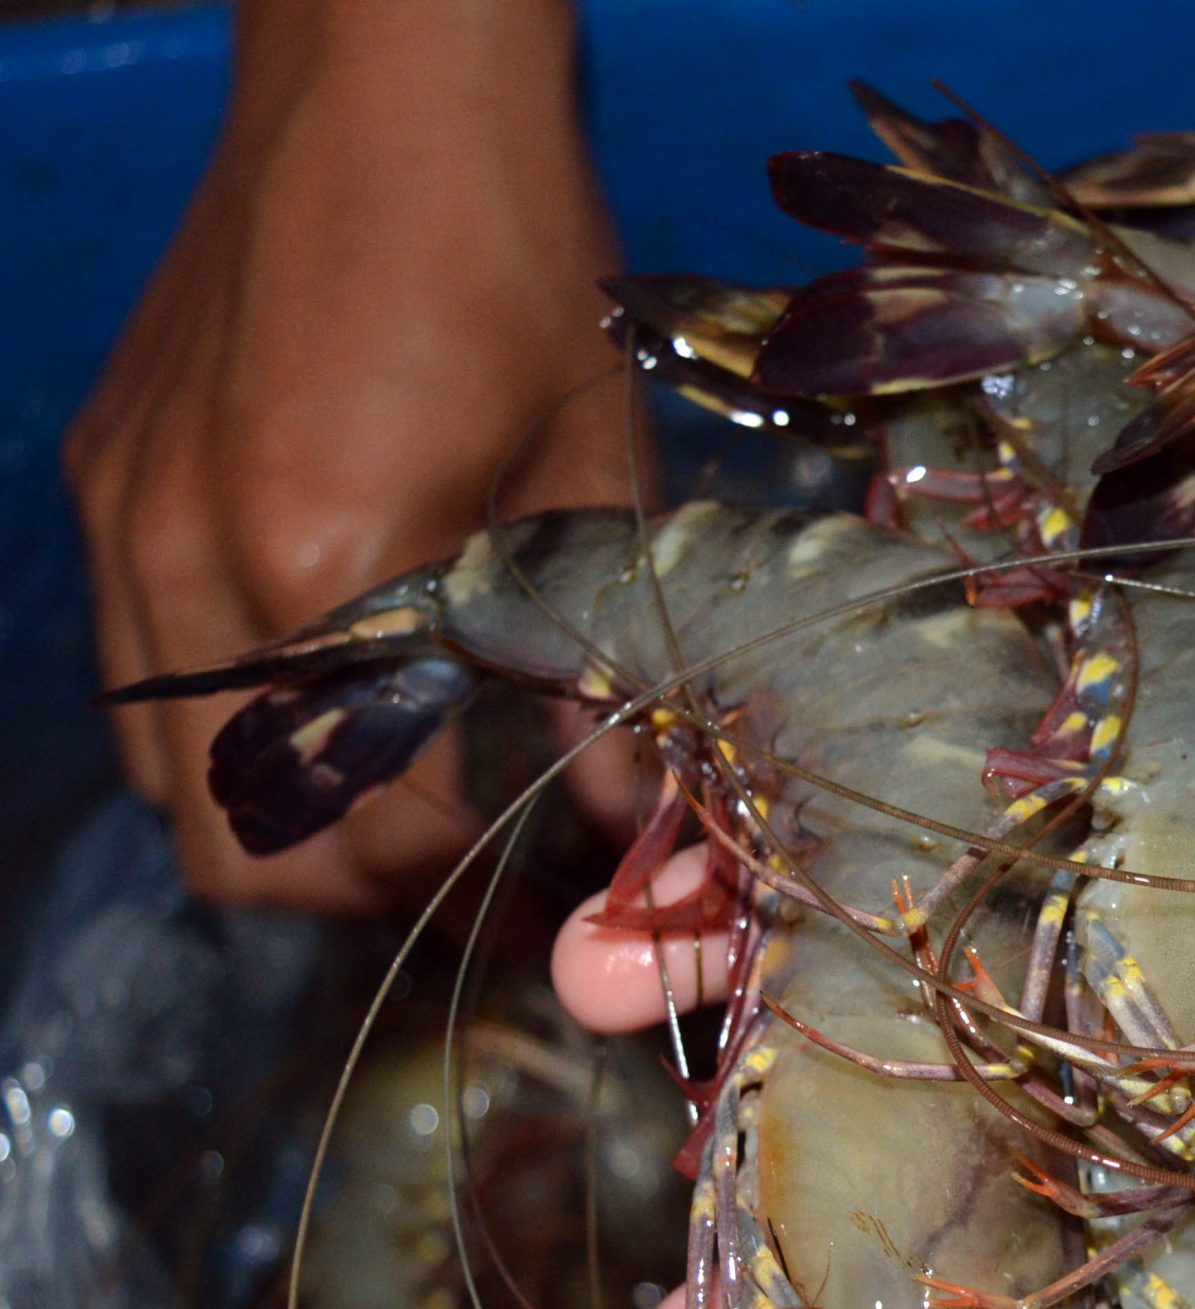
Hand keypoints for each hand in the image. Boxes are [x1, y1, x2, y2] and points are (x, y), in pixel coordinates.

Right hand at [69, 1, 637, 910]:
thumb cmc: (511, 260)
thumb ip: (598, 664)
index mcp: (329, 564)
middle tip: (455, 848)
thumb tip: (627, 815)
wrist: (381, 83)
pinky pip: (133, 672)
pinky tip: (315, 680)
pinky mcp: (108, 480)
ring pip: (163, 777)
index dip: (463, 877)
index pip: (376, 825)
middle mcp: (193, 561)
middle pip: (236, 847)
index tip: (532, 868)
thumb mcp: (593, 475)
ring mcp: (128, 521)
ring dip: (275, 815)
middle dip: (355, 881)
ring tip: (390, 780)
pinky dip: (216, 723)